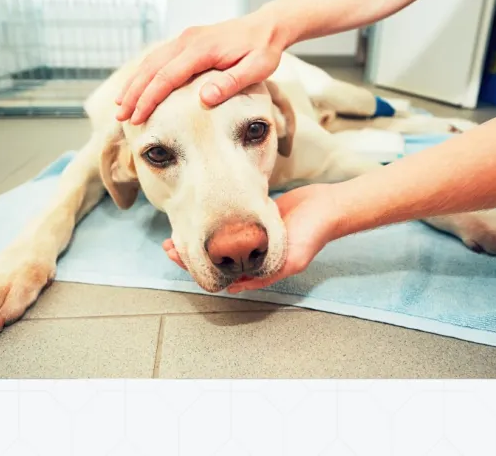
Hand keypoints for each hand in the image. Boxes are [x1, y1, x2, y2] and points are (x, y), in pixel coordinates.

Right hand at [115, 12, 286, 123]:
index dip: (149, 98)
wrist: (266, 26)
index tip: (137, 117)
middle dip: (133, 93)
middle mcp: (188, 40)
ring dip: (134, 83)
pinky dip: (144, 73)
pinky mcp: (186, 41)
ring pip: (151, 61)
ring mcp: (185, 39)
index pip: (167, 76)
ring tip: (121, 105)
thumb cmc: (263, 50)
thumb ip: (230, 83)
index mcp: (202, 49)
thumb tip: (204, 98)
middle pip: (151, 68)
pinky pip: (159, 57)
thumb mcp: (256, 69)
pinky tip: (137, 87)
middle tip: (120, 117)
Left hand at [162, 183, 340, 292]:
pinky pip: (228, 223)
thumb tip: (233, 288)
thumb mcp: (290, 261)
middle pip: (213, 257)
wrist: (327, 207)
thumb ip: (264, 275)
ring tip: (177, 231)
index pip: (219, 272)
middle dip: (189, 252)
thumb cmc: (311, 235)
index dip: (196, 267)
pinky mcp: (254, 217)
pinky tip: (198, 217)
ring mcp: (251, 236)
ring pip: (216, 240)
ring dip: (197, 237)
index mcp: (257, 268)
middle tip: (169, 244)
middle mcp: (251, 254)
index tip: (177, 255)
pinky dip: (212, 223)